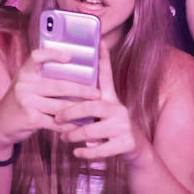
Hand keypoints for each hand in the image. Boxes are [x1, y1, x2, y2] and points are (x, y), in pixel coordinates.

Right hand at [0, 46, 100, 147]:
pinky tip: (80, 126)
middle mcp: (24, 85)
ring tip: (93, 111)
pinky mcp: (30, 119)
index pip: (37, 56)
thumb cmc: (20, 101)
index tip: (70, 57)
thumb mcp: (26, 84)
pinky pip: (55, 122)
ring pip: (60, 105)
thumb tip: (73, 71)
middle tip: (97, 93)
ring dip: (79, 110)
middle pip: (58, 85)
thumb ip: (42, 78)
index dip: (53, 54)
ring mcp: (26, 102)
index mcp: (25, 72)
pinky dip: (69, 125)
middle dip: (81, 90)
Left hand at [58, 46, 141, 163]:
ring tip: (64, 138)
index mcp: (111, 99)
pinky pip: (101, 149)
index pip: (106, 75)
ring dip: (74, 135)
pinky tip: (77, 152)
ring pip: (92, 130)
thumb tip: (68, 88)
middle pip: (90, 106)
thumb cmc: (112, 128)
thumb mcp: (104, 111)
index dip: (103, 58)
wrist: (137, 151)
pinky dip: (86, 152)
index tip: (99, 41)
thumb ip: (91, 101)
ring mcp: (124, 127)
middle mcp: (119, 109)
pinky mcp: (127, 144)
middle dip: (70, 113)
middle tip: (56, 119)